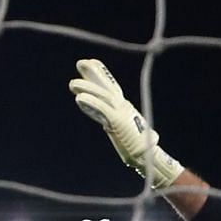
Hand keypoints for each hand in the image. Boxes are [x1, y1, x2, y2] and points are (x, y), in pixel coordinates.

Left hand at [68, 59, 185, 189]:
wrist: (148, 158)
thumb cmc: (140, 147)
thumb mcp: (126, 130)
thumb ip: (118, 124)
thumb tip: (113, 125)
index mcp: (125, 107)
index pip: (111, 87)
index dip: (101, 75)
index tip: (89, 64)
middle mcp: (124, 107)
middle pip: (108, 85)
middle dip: (95, 73)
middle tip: (81, 62)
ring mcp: (121, 113)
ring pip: (103, 95)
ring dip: (87, 88)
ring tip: (72, 83)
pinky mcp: (118, 122)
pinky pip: (102, 109)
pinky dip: (91, 102)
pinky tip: (79, 98)